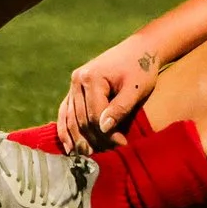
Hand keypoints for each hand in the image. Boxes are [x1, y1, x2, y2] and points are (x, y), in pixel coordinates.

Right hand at [56, 33, 163, 154]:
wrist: (140, 50)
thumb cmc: (141, 69)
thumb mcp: (136, 88)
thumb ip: (120, 107)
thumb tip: (103, 128)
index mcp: (92, 77)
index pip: (94, 115)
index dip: (107, 135)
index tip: (122, 145)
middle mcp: (78, 80)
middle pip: (81, 119)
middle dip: (95, 140)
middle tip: (109, 155)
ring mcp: (74, 84)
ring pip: (70, 119)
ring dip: (78, 140)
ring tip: (87, 157)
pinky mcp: (74, 89)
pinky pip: (65, 112)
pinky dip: (66, 130)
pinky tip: (69, 147)